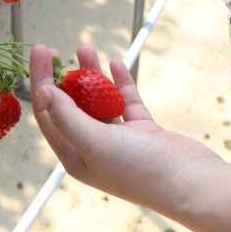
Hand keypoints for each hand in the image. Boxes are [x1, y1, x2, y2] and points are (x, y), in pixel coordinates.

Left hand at [30, 44, 223, 207]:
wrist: (190, 182)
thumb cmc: (140, 169)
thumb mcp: (96, 143)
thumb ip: (68, 118)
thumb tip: (44, 92)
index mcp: (76, 157)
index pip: (49, 114)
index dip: (41, 82)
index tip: (41, 51)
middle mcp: (94, 149)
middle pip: (71, 106)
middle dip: (62, 77)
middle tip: (54, 49)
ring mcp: (120, 140)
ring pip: (98, 101)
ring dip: (90, 75)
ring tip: (84, 48)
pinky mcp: (143, 132)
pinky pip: (126, 102)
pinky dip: (120, 83)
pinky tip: (115, 64)